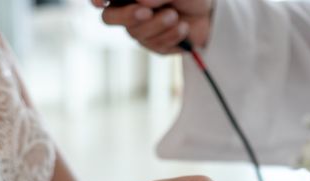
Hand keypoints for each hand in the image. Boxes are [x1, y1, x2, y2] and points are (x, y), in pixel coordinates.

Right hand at [92, 0, 213, 53]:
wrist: (209, 13)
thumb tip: (142, 1)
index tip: (100, 1)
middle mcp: (128, 9)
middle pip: (109, 17)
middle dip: (126, 16)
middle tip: (145, 12)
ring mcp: (139, 29)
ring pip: (134, 32)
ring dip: (157, 24)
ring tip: (175, 16)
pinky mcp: (153, 45)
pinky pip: (154, 46)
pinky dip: (171, 36)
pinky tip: (183, 28)